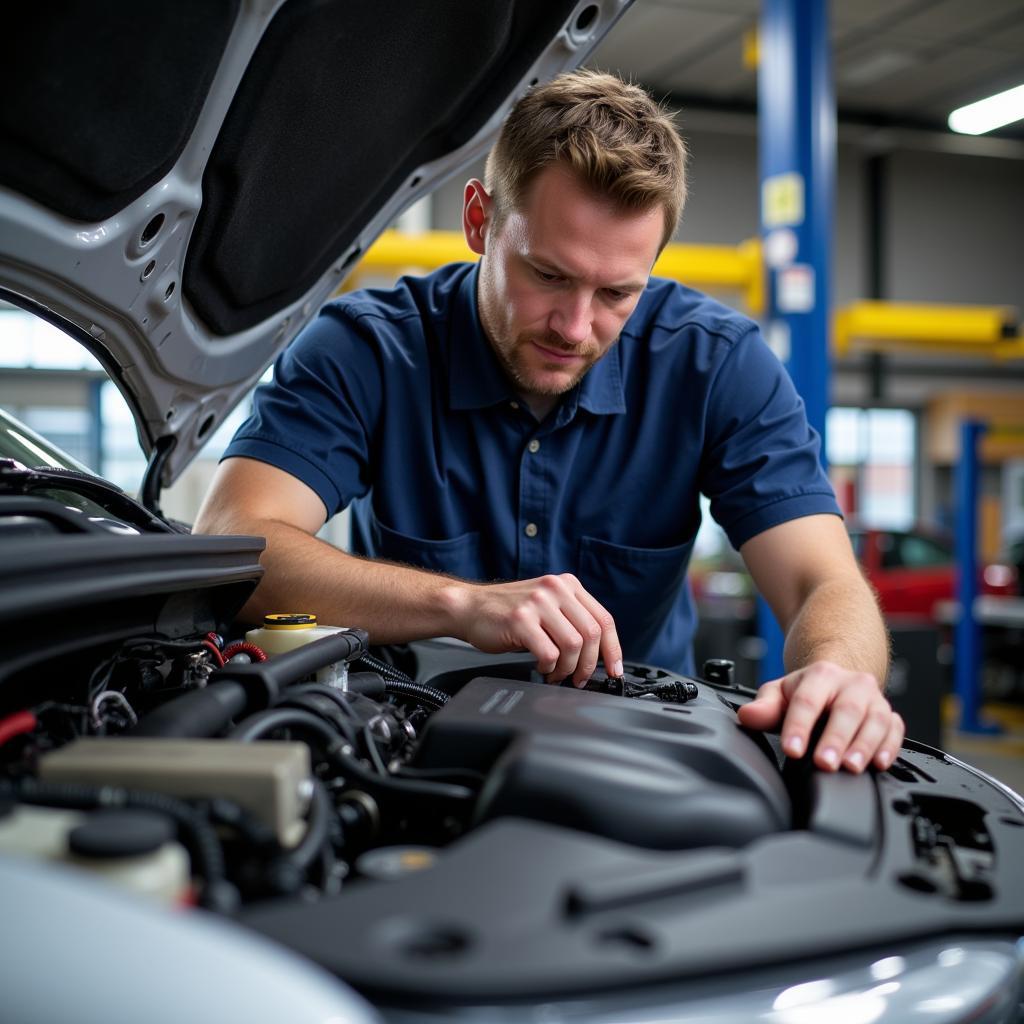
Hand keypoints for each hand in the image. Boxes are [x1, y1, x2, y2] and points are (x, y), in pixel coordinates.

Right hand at [453, 574, 622, 685]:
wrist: (468, 607)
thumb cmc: (507, 613)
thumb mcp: (546, 606)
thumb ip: (571, 619)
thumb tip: (598, 655)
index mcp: (567, 585)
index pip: (603, 619)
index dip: (613, 650)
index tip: (614, 671)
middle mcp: (555, 589)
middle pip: (591, 634)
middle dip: (589, 665)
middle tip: (578, 679)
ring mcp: (538, 603)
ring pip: (574, 645)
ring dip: (568, 668)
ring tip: (556, 673)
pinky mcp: (520, 620)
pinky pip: (549, 653)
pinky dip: (549, 668)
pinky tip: (540, 667)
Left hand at [736, 660, 903, 772]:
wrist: (837, 680)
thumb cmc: (806, 691)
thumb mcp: (780, 694)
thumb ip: (764, 707)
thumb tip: (747, 716)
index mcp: (821, 675)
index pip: (808, 701)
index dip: (799, 726)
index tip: (791, 749)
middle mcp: (852, 684)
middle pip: (846, 711)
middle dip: (835, 739)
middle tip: (824, 763)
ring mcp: (874, 699)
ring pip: (875, 720)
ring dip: (864, 746)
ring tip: (850, 767)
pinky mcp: (890, 716)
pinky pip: (896, 730)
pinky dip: (890, 747)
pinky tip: (879, 763)